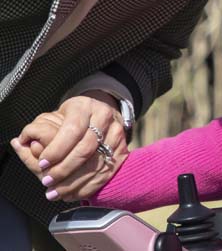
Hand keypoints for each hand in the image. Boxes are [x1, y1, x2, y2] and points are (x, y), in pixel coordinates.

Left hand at [11, 92, 129, 200]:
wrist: (102, 115)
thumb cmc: (73, 119)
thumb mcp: (58, 115)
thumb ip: (38, 130)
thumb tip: (18, 143)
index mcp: (85, 106)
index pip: (72, 130)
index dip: (57, 149)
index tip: (42, 163)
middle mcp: (105, 117)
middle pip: (86, 148)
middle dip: (63, 169)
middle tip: (47, 181)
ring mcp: (117, 134)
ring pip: (96, 163)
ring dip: (73, 182)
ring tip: (55, 192)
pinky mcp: (122, 150)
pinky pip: (106, 172)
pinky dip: (87, 187)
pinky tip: (72, 194)